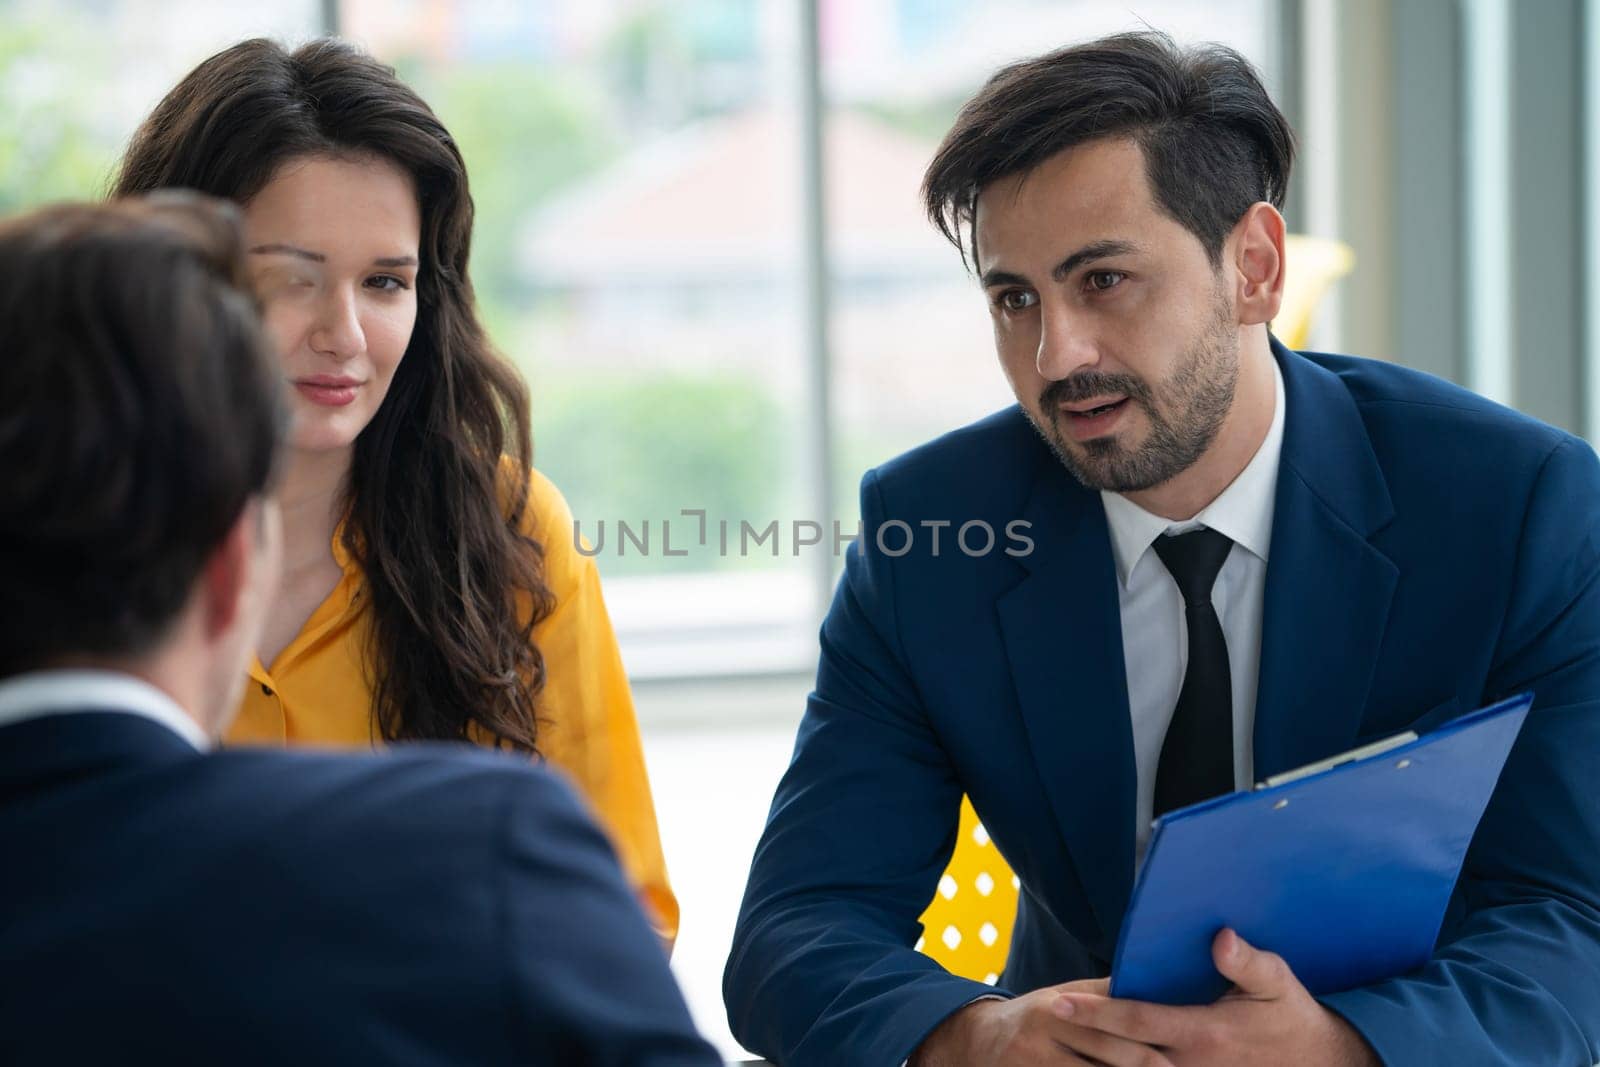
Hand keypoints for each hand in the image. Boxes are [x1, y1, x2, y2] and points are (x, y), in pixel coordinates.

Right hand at [911, 978, 1174, 1065]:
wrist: (979, 1042)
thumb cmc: (1037, 1018)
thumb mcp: (1064, 997)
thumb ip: (1104, 995)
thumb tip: (1154, 981)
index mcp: (1057, 1007)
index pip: (1109, 1028)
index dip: (1144, 1049)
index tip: (1175, 1061)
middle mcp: (1042, 1036)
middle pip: (1106, 1060)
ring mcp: (1032, 1064)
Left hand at [1054, 929, 1380, 1066]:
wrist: (1320, 1065)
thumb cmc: (1293, 1017)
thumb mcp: (1278, 983)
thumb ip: (1247, 962)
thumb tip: (1219, 937)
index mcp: (1205, 1033)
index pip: (1136, 1021)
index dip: (1095, 1013)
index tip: (1058, 1002)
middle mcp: (1191, 1063)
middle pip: (1121, 1052)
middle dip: (1082, 1034)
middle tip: (1043, 1012)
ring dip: (1096, 1055)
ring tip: (1061, 1033)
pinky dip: (1121, 1066)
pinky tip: (1097, 1055)